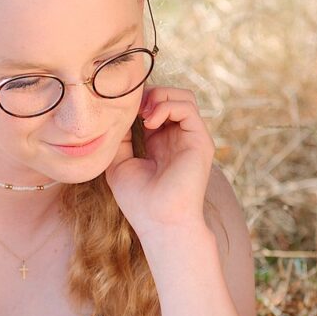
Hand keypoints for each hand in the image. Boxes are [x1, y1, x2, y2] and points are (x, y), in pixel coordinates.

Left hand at [104, 87, 215, 238]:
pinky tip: (150, 121)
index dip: (138, 102)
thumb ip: (120, 138)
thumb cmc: (139, 201)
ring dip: (159, 96)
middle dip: (149, 94)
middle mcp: (178, 138)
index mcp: (160, 142)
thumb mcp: (119, 164)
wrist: (160, 221)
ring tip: (142, 114)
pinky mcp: (200, 140)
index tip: (120, 111)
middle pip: (171, 96)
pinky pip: (187, 106)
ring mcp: (190, 138)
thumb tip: (116, 116)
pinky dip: (166, 105)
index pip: (155, 107)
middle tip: (132, 110)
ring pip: (183, 96)